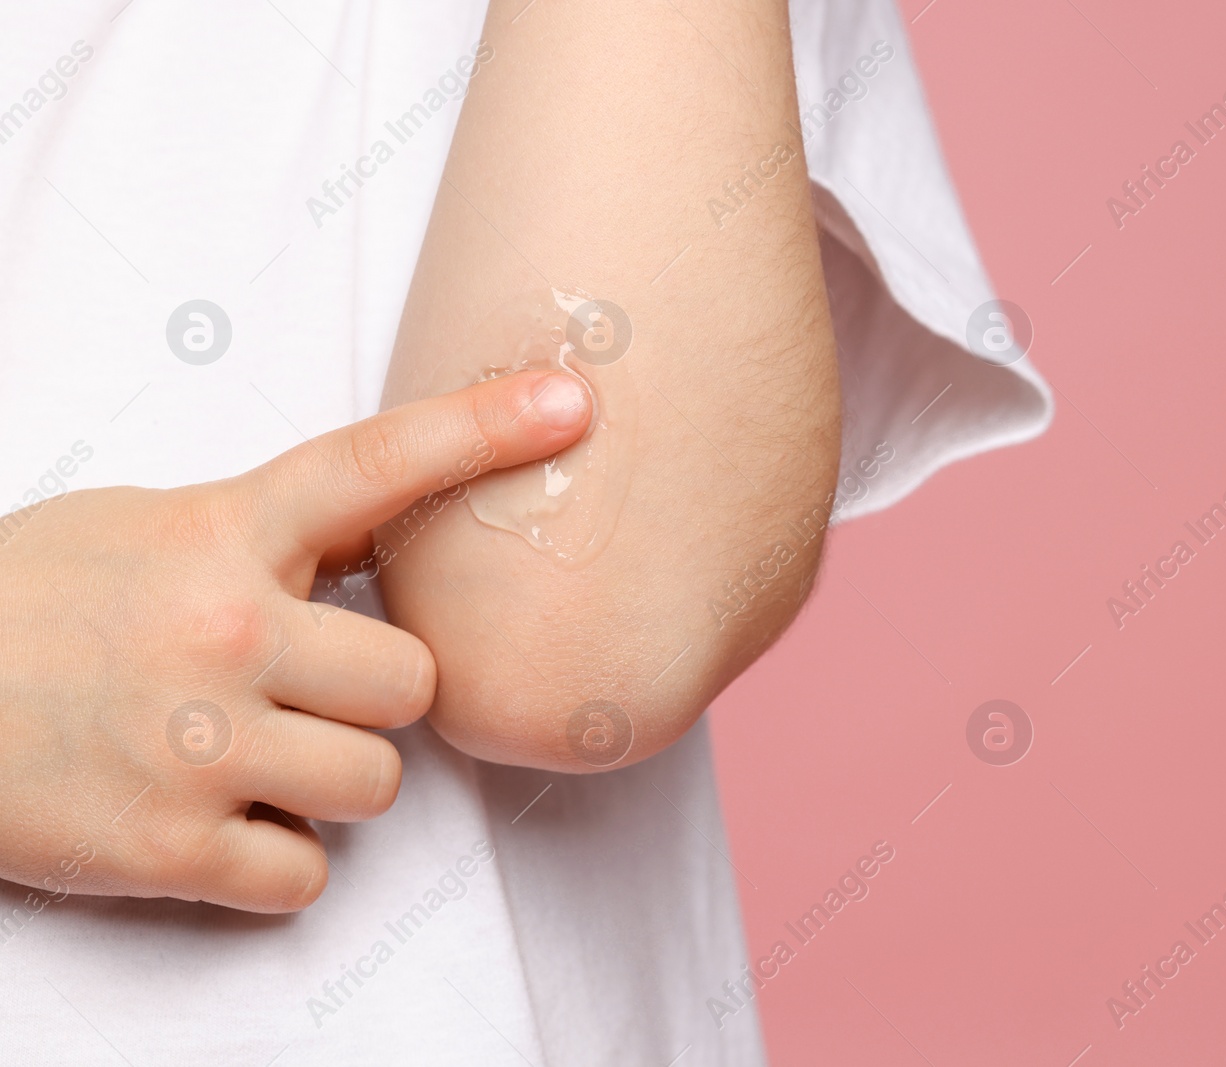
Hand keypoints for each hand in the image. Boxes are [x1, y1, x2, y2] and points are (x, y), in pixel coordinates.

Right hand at [0, 370, 588, 911]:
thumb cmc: (30, 605)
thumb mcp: (150, 531)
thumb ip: (270, 537)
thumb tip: (388, 537)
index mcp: (220, 534)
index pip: (373, 465)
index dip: (483, 427)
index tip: (573, 402)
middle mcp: (222, 632)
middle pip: (415, 683)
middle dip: (376, 699)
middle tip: (305, 694)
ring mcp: (197, 746)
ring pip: (377, 785)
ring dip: (334, 783)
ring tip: (252, 757)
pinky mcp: (164, 850)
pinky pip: (307, 875)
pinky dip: (275, 860)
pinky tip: (217, 821)